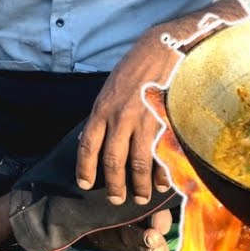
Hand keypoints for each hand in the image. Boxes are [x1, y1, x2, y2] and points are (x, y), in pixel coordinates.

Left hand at [77, 32, 178, 205]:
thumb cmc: (133, 70)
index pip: (88, 146)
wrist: (160, 50)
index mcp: (102, 110)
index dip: (85, 169)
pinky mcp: (164, 121)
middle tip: (117, 200)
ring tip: (142, 197)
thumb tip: (90, 140)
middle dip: (115, 185)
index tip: (85, 185)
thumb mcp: (109, 90)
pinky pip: (162, 154)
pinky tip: (163, 184)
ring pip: (138, 162)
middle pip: (113, 161)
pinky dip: (162, 173)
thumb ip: (102, 116)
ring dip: (140, 185)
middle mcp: (120, 117)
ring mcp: (143, 121)